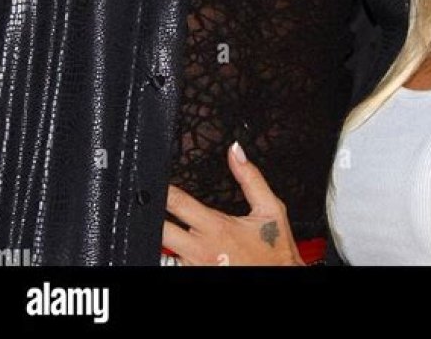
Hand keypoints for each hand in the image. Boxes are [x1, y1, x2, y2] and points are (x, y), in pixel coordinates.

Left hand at [161, 142, 305, 265]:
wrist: (280, 279)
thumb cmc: (275, 249)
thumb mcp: (270, 208)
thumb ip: (251, 178)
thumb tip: (236, 151)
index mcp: (217, 226)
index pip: (179, 203)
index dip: (164, 190)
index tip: (156, 183)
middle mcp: (201, 249)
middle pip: (161, 230)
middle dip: (155, 216)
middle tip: (150, 205)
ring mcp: (195, 267)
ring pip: (163, 252)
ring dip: (161, 240)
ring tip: (161, 228)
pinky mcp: (195, 278)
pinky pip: (173, 267)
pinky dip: (171, 258)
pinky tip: (175, 250)